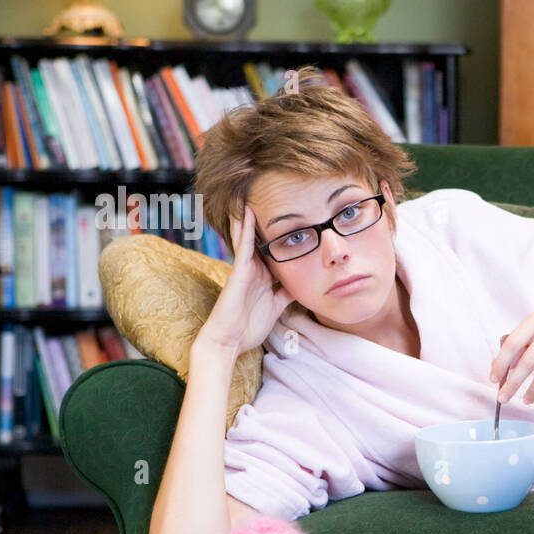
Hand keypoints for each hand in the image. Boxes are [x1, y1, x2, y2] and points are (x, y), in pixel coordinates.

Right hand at [198, 203, 294, 357]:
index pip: (275, 250)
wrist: (229, 342)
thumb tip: (305, 285)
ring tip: (254, 192)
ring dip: (253, 216)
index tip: (297, 216)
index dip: (284, 234)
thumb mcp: (277, 307)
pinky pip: (243, 246)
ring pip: (250, 236)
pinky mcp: (238, 272)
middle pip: (263, 238)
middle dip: (269, 219)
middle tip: (278, 195)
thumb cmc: (249, 326)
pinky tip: (248, 212)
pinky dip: (245, 229)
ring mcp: (245, 268)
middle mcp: (254, 268)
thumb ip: (287, 293)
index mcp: (263, 275)